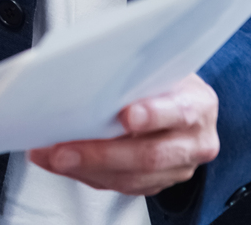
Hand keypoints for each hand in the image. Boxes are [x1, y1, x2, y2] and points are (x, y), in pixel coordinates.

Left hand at [29, 74, 218, 196]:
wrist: (183, 102)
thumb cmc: (163, 79)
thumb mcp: (158, 65)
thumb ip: (133, 71)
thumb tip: (85, 70)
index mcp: (198, 105)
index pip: (180, 112)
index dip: (154, 115)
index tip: (126, 116)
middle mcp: (194, 143)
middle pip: (149, 156)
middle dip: (101, 155)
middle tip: (64, 150)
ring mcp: (177, 168)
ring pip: (132, 178)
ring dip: (85, 169)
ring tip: (52, 157)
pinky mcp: (157, 183)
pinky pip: (120, 186)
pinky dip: (86, 175)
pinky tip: (60, 163)